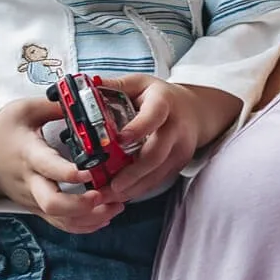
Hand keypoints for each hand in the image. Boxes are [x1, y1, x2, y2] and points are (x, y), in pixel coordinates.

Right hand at [0, 98, 124, 233]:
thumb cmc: (2, 128)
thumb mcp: (25, 109)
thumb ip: (55, 106)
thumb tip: (85, 101)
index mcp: (29, 153)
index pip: (48, 167)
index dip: (69, 172)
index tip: (92, 170)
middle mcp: (30, 181)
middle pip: (53, 204)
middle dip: (82, 205)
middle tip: (106, 196)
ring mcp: (32, 198)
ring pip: (59, 219)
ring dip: (89, 219)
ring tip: (116, 207)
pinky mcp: (35, 207)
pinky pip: (59, 223)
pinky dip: (82, 225)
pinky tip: (104, 217)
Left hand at [103, 75, 238, 202]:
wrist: (195, 110)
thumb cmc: (160, 96)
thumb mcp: (140, 83)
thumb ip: (114, 86)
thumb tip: (85, 85)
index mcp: (163, 102)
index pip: (153, 116)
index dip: (138, 128)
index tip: (119, 140)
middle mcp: (176, 127)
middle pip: (156, 153)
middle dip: (132, 172)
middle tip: (109, 185)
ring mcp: (180, 148)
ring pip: (157, 173)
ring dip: (132, 187)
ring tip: (107, 195)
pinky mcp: (179, 164)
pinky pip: (158, 180)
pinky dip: (138, 189)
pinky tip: (120, 195)